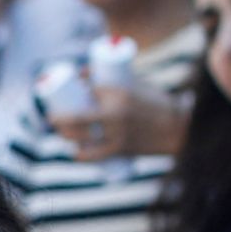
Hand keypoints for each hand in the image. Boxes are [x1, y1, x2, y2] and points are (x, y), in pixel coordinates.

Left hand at [55, 78, 189, 160]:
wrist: (178, 128)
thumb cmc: (156, 103)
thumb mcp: (137, 85)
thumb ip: (112, 81)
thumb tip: (84, 76)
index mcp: (120, 93)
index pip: (89, 88)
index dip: (75, 88)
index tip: (70, 89)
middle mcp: (115, 113)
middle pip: (76, 116)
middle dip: (57, 118)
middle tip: (52, 117)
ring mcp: (116, 132)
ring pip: (81, 136)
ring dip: (65, 135)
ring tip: (60, 132)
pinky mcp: (121, 149)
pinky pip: (95, 155)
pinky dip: (82, 155)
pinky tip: (75, 153)